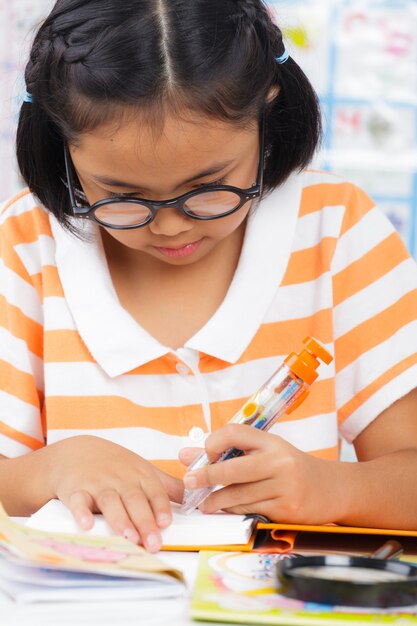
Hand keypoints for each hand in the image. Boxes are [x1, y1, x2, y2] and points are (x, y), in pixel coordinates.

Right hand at [47, 436, 182, 551]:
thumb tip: (199, 501)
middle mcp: (120, 479)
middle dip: (144, 521)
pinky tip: (86, 525)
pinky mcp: (75, 490)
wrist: (77, 452)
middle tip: (152, 542)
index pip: (154, 490)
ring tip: (129, 537)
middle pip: (134, 499)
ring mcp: (98, 484)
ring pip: (110, 501)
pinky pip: (78, 501)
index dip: (160, 506)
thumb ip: (169, 487)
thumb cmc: (116, 466)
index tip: (166, 523)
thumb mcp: (144, 471)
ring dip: (120, 519)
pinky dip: (81, 513)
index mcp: (140, 474)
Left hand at [180, 424, 345, 522]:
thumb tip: (185, 455)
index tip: (205, 452)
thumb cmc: (291, 467)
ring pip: (238, 495)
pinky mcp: (286, 511)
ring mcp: (284, 488)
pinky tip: (224, 509)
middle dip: (207, 475)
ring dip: (215, 500)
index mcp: (272, 442)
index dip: (214, 441)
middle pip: (233, 468)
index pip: (236, 432)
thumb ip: (229, 452)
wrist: (332, 490)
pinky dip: (233, 510)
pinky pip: (250, 510)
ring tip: (203, 503)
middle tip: (190, 481)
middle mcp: (279, 462)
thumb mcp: (266, 452)